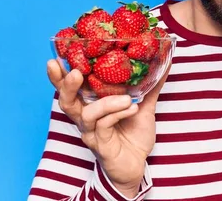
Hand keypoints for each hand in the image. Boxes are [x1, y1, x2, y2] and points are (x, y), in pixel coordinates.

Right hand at [47, 60, 167, 197]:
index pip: (71, 88)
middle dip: (65, 85)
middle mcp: (86, 118)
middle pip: (66, 101)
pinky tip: (133, 109)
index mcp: (91, 105)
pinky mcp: (101, 145)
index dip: (60, 75)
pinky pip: (104, 126)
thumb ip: (150, 85)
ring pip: (86, 114)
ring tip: (127, 98)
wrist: (138, 163)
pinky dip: (118, 114)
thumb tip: (164, 62)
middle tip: (73, 72)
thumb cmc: (134, 133)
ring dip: (107, 103)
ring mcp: (92, 133)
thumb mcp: (144, 105)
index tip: (56, 58)